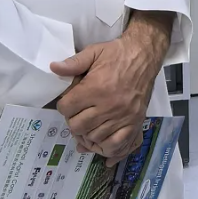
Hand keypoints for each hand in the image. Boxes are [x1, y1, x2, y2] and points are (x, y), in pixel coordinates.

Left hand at [50, 34, 157, 166]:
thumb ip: (73, 62)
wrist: (144, 56)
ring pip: (93, 137)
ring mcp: (122, 116)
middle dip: (73, 120)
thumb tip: (53, 68)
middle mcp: (107, 105)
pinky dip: (105, 146)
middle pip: (77, 126)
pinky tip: (101, 139)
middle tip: (78, 112)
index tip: (69, 101)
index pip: (66, 108)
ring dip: (87, 133)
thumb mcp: (94, 52)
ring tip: (89, 124)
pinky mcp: (134, 122)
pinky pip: (115, 144)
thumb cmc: (117, 53)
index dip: (64, 105)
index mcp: (95, 87)